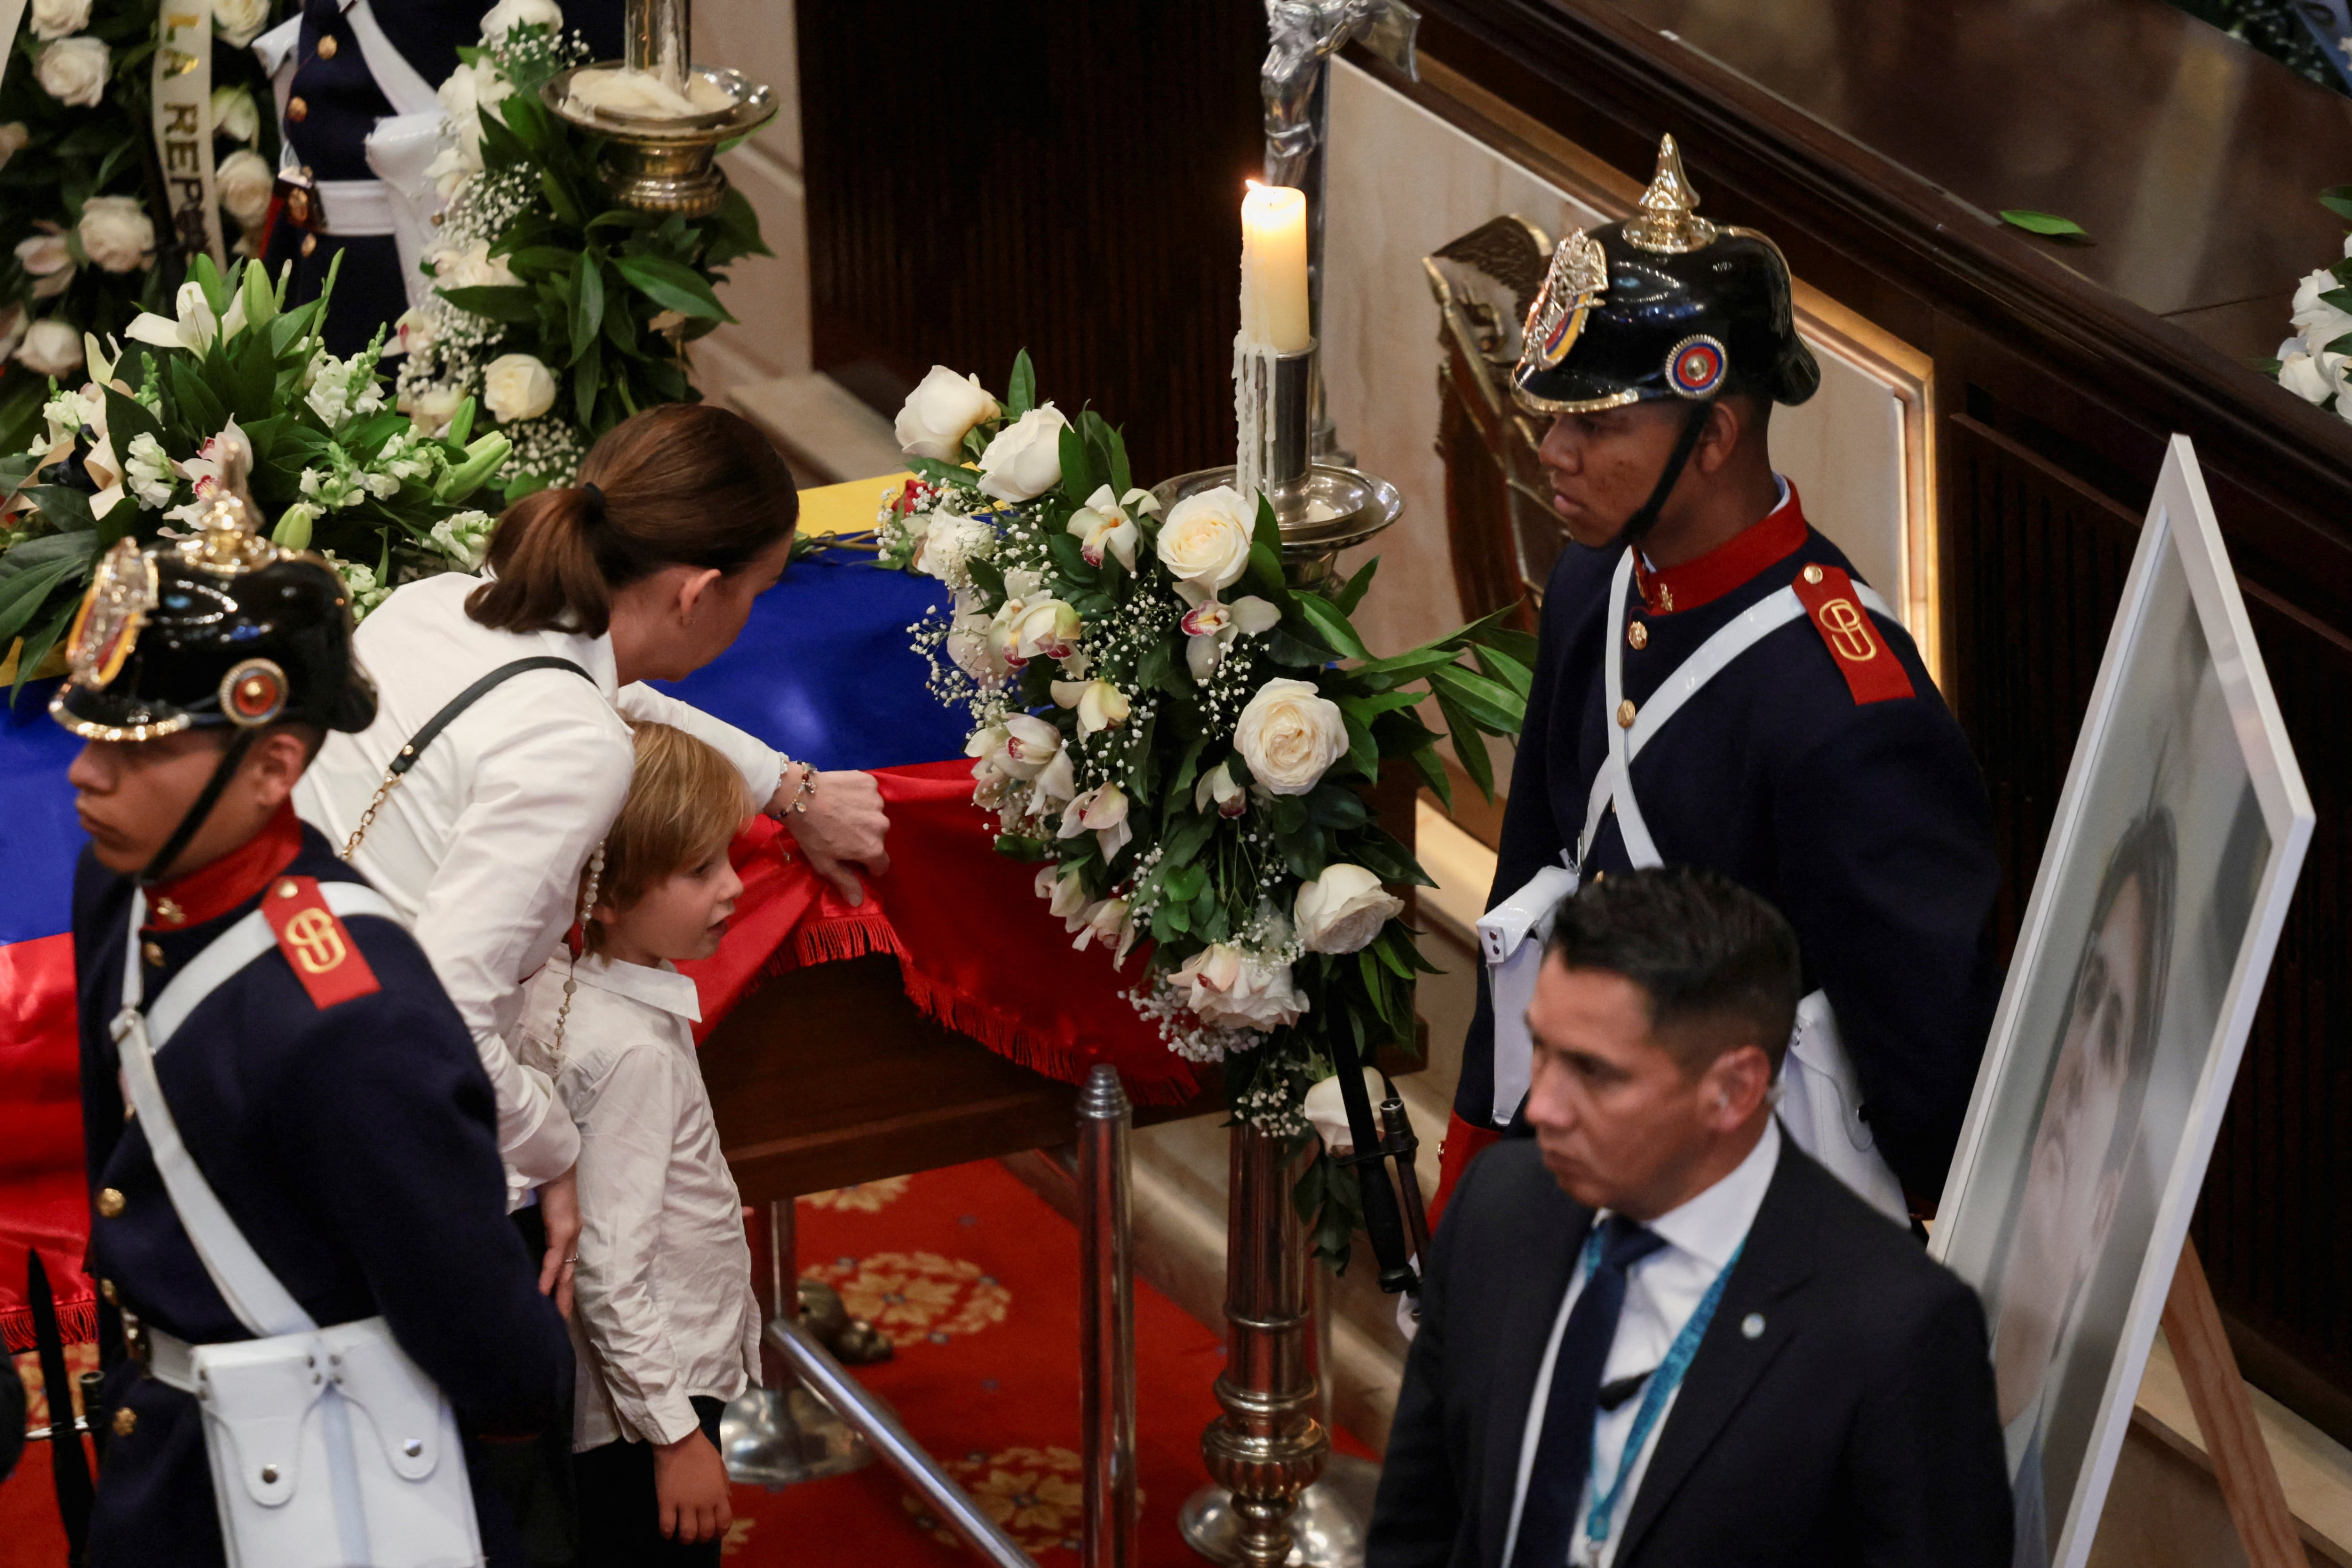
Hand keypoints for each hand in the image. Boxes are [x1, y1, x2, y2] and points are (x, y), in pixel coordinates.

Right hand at [536, 1168, 579, 1317]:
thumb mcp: (540, 1214)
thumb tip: (518, 1243)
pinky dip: (548, 1277)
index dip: (562, 1287)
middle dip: (565, 1300)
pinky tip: (542, 1293)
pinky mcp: (561, 1230)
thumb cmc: (545, 1185)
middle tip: (561, 1323)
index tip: (559, 1306)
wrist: (555, 1166)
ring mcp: (569, 1235)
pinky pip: (553, 1260)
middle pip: (569, 1275)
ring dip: (560, 1296)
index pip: (565, 1267)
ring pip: (565, 1273)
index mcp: (566, 1234)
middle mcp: (572, 1238)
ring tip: (556, 1317)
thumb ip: (535, 1230)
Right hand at [653, 1428, 731, 1543]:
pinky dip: (667, 1533)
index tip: (714, 1533)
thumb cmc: (701, 1451)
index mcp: (719, 1494)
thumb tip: (727, 1499)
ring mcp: (684, 1504)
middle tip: (697, 1533)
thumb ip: (724, 1485)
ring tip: (682, 1534)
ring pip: (687, 1534)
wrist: (679, 1440)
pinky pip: (666, 1527)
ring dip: (686, 1539)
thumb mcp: (720, 1466)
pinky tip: (667, 1531)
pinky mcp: (666, 1502)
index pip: (724, 1523)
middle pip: (706, 1532)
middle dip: (702, 1538)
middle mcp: (704, 1503)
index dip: (720, 1532)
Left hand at [772, 767, 889, 904]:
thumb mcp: (824, 863)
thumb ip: (845, 882)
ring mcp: (878, 802)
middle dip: (865, 838)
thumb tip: (859, 902)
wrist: (797, 795)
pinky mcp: (870, 783)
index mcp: (873, 848)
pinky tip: (843, 796)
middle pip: (879, 838)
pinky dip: (860, 796)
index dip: (867, 864)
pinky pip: (870, 794)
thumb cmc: (810, 833)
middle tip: (843, 832)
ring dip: (864, 816)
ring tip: (842, 812)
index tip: (852, 857)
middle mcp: (882, 825)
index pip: (881, 864)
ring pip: (875, 815)